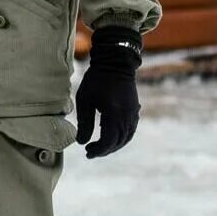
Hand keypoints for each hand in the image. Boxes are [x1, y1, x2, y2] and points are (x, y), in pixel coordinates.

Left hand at [76, 25, 143, 157]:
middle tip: (90, 151)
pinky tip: (110, 137)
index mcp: (115, 114)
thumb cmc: (97, 80)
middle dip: (104, 150)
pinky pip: (130, 130)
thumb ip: (84, 123)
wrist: (116, 63)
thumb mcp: (85, 101)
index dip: (98, 150)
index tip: (87, 152)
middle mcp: (128, 117)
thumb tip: (81, 142)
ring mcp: (134, 114)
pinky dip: (121, 138)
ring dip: (114, 145)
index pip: (109, 141)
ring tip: (99, 147)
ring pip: (126, 137)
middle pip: (118, 141)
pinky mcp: (135, 110)